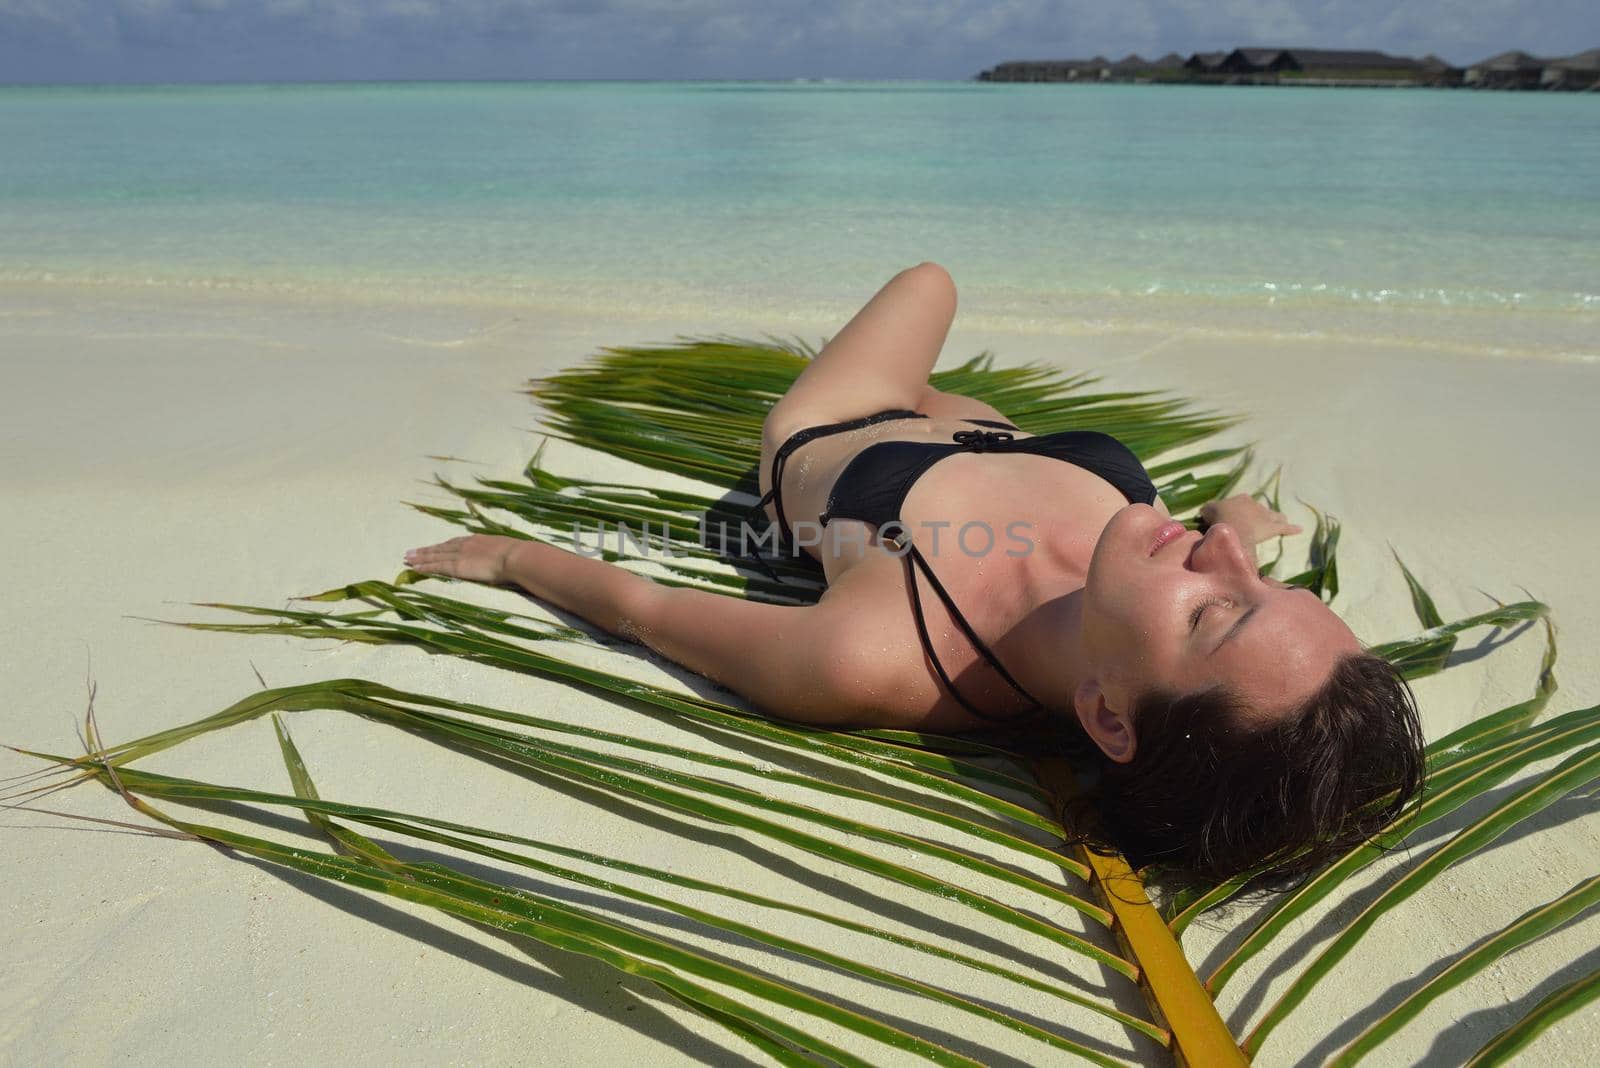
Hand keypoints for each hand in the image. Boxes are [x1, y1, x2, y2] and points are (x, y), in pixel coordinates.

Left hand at [403, 535, 522, 583]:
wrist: (516, 556)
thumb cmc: (518, 555)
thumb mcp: (508, 549)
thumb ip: (501, 553)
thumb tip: (507, 558)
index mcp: (478, 540)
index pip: (455, 543)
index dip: (442, 546)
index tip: (433, 547)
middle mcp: (466, 545)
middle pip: (441, 548)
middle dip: (426, 550)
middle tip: (411, 552)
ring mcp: (460, 555)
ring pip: (435, 556)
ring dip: (420, 558)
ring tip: (407, 559)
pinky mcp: (457, 566)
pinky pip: (436, 566)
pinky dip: (425, 567)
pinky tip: (414, 569)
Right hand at [1198, 495, 1301, 543]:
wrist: (1231, 530)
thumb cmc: (1218, 520)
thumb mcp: (1208, 511)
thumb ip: (1208, 510)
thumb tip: (1205, 512)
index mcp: (1241, 499)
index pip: (1243, 503)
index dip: (1239, 511)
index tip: (1236, 519)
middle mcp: (1256, 505)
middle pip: (1260, 510)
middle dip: (1258, 516)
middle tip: (1254, 525)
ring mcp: (1266, 516)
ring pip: (1275, 516)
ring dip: (1277, 519)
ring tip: (1279, 522)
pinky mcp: (1274, 528)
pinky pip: (1286, 528)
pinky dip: (1292, 529)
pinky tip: (1299, 529)